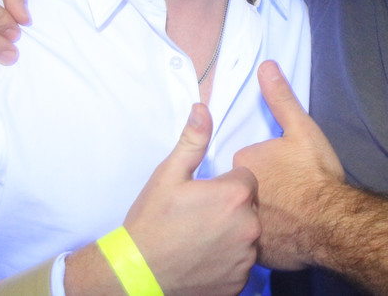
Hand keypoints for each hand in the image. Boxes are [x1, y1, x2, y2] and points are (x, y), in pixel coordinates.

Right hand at [125, 103, 260, 295]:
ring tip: (200, 238)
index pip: (247, 178)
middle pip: (250, 206)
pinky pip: (242, 263)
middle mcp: (249, 226)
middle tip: (200, 216)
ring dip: (232, 235)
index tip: (206, 194)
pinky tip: (205, 259)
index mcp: (235, 195)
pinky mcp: (240, 282)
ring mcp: (246, 258)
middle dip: (231, 208)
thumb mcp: (168, 176)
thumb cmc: (152, 223)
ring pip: (248, 235)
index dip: (225, 184)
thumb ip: (193, 141)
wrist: (137, 275)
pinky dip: (228, 261)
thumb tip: (202, 109)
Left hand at [233, 61, 343, 269]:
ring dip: (265, 216)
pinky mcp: (253, 251)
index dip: (270, 167)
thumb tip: (266, 66)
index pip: (249, 162)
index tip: (288, 172)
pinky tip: (286, 237)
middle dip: (263, 192)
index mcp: (244, 160)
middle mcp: (236, 192)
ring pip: (251, 215)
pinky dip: (268, 239)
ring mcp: (243, 223)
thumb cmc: (316, 174)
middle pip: (247, 188)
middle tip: (290, 195)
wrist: (331, 223)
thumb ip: (281, 99)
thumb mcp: (302, 129)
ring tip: (291, 218)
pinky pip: (257, 241)